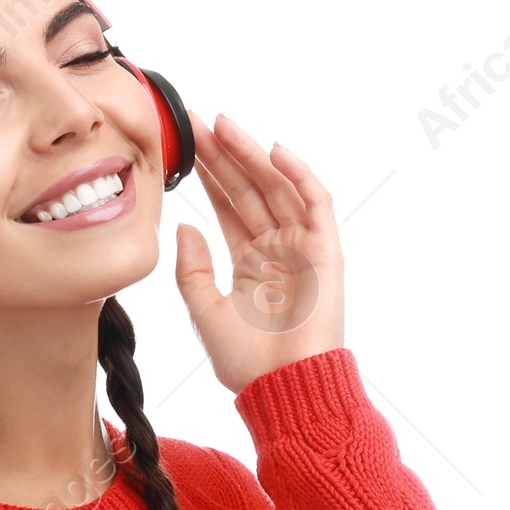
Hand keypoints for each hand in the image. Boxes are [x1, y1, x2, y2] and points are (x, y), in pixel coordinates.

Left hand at [173, 110, 344, 392]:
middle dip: (224, 155)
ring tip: (223, 125)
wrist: (282, 388)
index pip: (227, 208)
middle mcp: (277, 250)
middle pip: (249, 190)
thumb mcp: (204, 312)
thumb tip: (185, 225)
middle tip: (196, 121)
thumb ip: (192, 270)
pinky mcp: (326, 252)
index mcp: (249, 264)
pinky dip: (299, 175)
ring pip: (277, 188)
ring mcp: (302, 248)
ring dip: (252, 155)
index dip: (208, 176)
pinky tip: (275, 151)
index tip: (184, 146)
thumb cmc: (247, 363)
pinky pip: (315, 203)